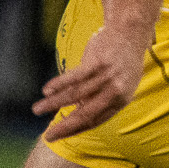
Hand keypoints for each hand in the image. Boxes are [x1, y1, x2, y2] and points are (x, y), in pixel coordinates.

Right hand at [34, 24, 150, 140]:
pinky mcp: (97, 63)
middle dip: (65, 126)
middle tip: (48, 135)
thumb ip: (102, 97)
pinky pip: (74, 77)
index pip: (97, 120)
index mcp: (123, 99)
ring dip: (54, 103)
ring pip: (75, 95)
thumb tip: (78, 109)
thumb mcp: (120, 83)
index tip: (61, 135)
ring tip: (38, 109)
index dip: (77, 129)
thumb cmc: (122, 60)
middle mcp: (116, 91)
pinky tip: (46, 90)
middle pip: (86, 113)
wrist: (130, 32)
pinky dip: (59, 84)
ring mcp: (107, 77)